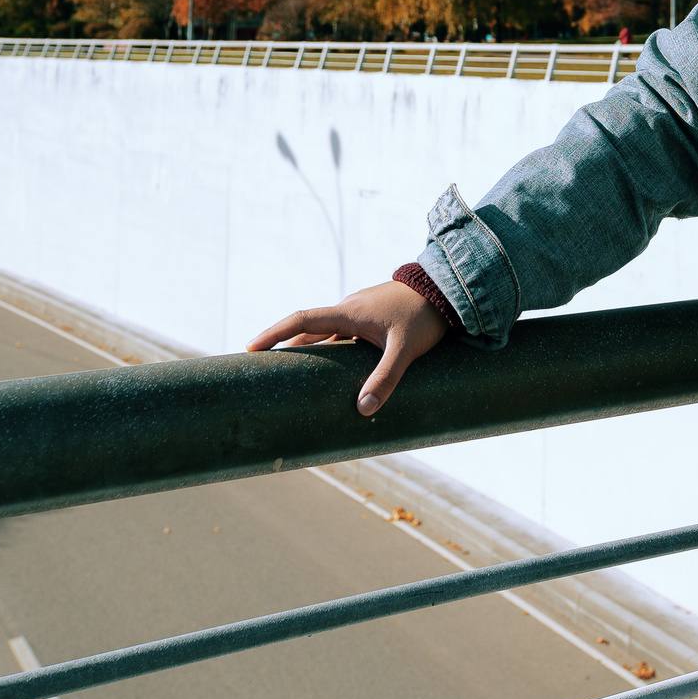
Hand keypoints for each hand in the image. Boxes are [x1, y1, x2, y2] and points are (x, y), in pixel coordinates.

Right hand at [248, 280, 447, 415]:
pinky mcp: (372, 316)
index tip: (250, 347)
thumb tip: (363, 409)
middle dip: (284, 346)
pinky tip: (333, 368)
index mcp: (348, 312)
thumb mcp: (405, 349)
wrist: (447, 288)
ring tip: (292, 373)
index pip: (301, 320)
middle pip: (308, 330)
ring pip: (326, 333)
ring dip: (309, 349)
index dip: (273, 333)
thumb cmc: (425, 316)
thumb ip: (385, 378)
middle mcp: (348, 309)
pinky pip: (343, 334)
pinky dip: (331, 349)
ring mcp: (360, 311)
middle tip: (261, 366)